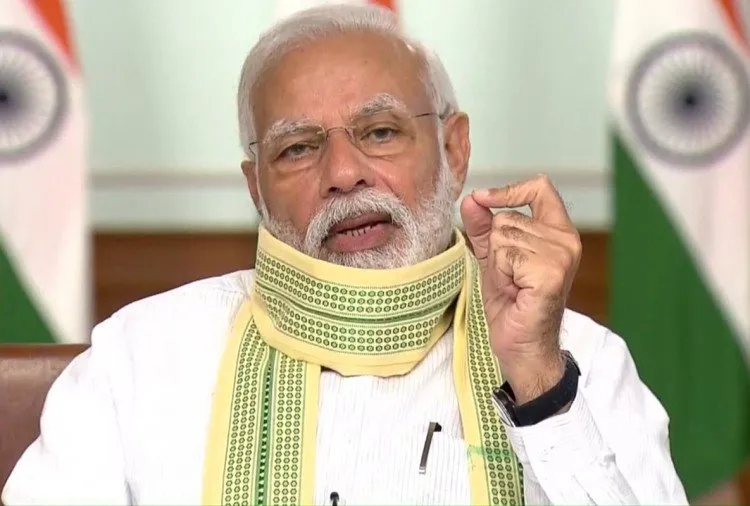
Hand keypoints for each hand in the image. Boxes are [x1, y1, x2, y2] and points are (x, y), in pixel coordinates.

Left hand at [460, 175, 580, 403]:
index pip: (541, 188)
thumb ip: (483, 227)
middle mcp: (565, 240)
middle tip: (509, 278)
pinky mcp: (550, 272)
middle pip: (506, 218)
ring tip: (512, 286)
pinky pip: (505, 255)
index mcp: (558, 232)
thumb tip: (471, 199)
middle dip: (496, 249)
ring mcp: (561, 255)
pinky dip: (500, 275)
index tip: (483, 197)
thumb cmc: (512, 305)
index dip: (510, 189)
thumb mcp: (493, 258)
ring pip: (502, 236)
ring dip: (497, 265)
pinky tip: (515, 292)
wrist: (521, 345)